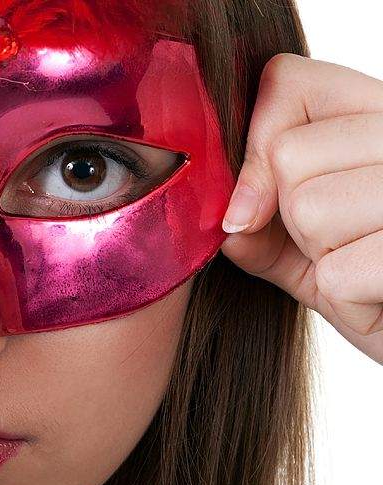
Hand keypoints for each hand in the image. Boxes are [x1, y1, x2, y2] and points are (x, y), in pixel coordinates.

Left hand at [220, 54, 382, 365]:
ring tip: (360, 268)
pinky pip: (338, 273)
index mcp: (375, 113)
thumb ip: (253, 217)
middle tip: (337, 245)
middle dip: (291, 217)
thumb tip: (220, 211)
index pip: (286, 80)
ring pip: (310, 208)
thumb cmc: (363, 286)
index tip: (255, 206)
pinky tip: (374, 296)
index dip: (256, 147)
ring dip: (322, 260)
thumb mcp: (299, 245)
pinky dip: (346, 300)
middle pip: (289, 154)